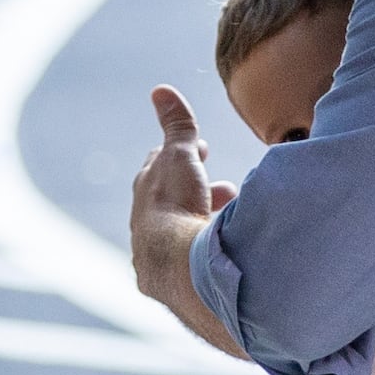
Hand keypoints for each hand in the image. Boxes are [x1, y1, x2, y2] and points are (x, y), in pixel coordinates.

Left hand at [128, 87, 229, 302]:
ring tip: (231, 219)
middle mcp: (144, 225)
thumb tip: (161, 90)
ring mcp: (154, 256)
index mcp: (146, 194)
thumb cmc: (177, 207)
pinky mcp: (168, 284)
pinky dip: (205, 250)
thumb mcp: (181, 157)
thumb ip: (177, 126)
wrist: (178, 266)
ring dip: (204, 222)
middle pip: (170, 203)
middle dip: (195, 191)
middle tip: (223, 189)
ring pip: (180, 234)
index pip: (158, 168)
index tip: (200, 151)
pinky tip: (221, 254)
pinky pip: (188, 262)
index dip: (180, 156)